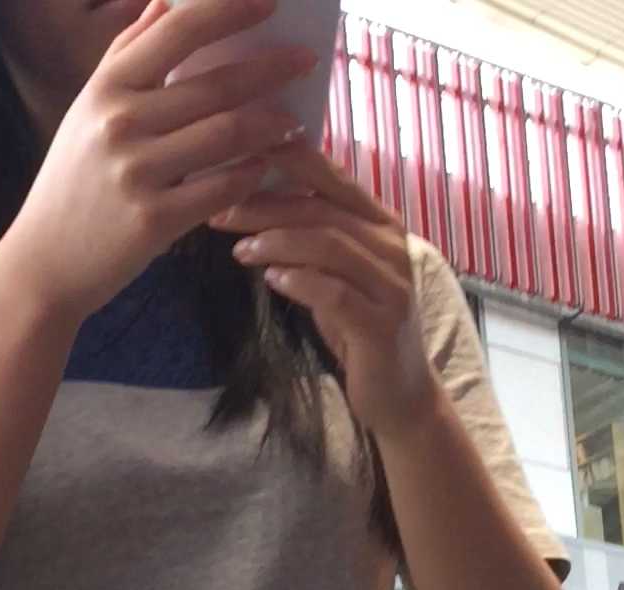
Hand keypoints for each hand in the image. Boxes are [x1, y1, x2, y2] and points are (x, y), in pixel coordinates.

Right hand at [7, 0, 317, 326]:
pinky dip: (251, 176)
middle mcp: (121, 123)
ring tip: (293, 121)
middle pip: (215, 84)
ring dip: (271, 125)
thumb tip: (164, 3)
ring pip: (226, 135)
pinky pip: (220, 190)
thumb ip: (125, 55)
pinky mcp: (153, 221)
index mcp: (107, 87)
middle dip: (271, 69)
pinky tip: (266, 168)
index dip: (229, 11)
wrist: (45, 262)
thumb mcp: (86, 111)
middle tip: (306, 62)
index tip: (270, 2)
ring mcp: (137, 173)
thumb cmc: (73, 183)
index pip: (177, 32)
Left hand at [210, 146, 440, 440]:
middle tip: (222, 213)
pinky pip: (336, 293)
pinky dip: (300, 282)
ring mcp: (391, 285)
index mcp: (380, 224)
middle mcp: (391, 246)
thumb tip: (256, 202)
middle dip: (266, 207)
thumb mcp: (337, 275)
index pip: (331, 177)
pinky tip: (272, 280)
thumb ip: (313, 239)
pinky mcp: (382, 325)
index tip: (237, 159)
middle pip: (322, 209)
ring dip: (278, 242)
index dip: (285, 161)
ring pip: (330, 245)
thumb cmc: (360, 329)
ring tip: (241, 250)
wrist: (402, 394)